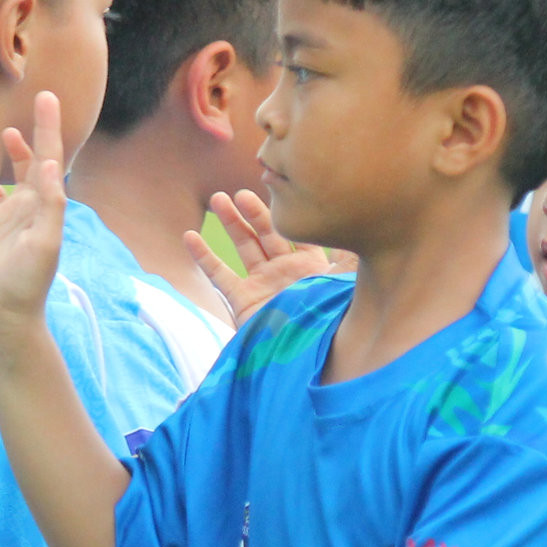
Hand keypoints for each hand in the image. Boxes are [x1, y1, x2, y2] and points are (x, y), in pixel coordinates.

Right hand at [0, 93, 66, 344]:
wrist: (2, 316)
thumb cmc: (25, 284)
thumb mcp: (42, 244)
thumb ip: (49, 205)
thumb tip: (51, 165)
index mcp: (45, 207)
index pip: (49, 159)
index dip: (48, 128)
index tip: (47, 97)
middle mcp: (30, 209)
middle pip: (36, 162)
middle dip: (36, 134)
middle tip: (36, 101)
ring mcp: (9, 219)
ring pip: (15, 178)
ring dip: (15, 155)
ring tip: (7, 133)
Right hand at [184, 190, 353, 327]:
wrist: (302, 357)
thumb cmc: (325, 320)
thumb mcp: (340, 286)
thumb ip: (347, 259)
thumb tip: (356, 227)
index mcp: (311, 265)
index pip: (296, 231)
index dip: (285, 212)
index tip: (276, 189)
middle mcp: (286, 270)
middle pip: (268, 232)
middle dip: (254, 212)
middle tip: (241, 194)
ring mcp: (263, 282)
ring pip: (245, 245)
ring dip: (231, 222)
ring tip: (219, 199)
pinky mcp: (243, 299)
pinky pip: (220, 275)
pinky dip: (204, 257)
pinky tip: (190, 237)